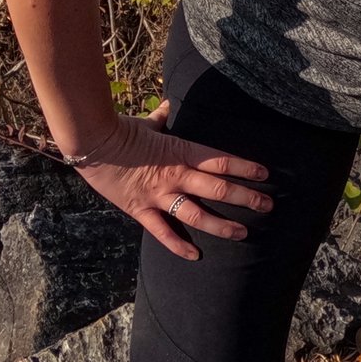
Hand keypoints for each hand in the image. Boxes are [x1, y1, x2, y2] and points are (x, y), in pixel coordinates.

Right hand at [70, 100, 271, 259]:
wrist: (92, 144)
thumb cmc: (121, 129)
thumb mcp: (147, 122)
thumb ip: (162, 117)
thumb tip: (167, 105)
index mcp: (181, 151)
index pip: (221, 161)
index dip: (245, 167)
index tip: (265, 174)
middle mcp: (176, 175)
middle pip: (218, 188)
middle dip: (246, 197)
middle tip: (268, 205)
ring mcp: (159, 196)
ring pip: (197, 215)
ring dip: (222, 225)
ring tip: (243, 232)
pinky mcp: (141, 210)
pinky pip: (163, 233)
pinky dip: (179, 247)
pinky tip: (196, 256)